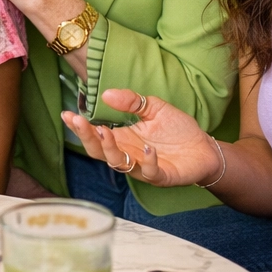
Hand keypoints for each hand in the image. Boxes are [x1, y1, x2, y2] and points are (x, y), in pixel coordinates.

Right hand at [60, 89, 221, 186]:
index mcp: (123, 139)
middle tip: (79, 122)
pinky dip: (148, 163)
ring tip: (106, 133)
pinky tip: (149, 149)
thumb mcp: (154, 107)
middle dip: (87, 138)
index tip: (67, 114)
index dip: (80, 127)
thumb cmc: (177, 129)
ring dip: (110, 150)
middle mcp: (128, 155)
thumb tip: (107, 94)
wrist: (204, 147)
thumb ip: (132, 102)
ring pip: (119, 164)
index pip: (95, 135)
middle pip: (99, 152)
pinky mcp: (163, 176)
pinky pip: (150, 173)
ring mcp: (143, 167)